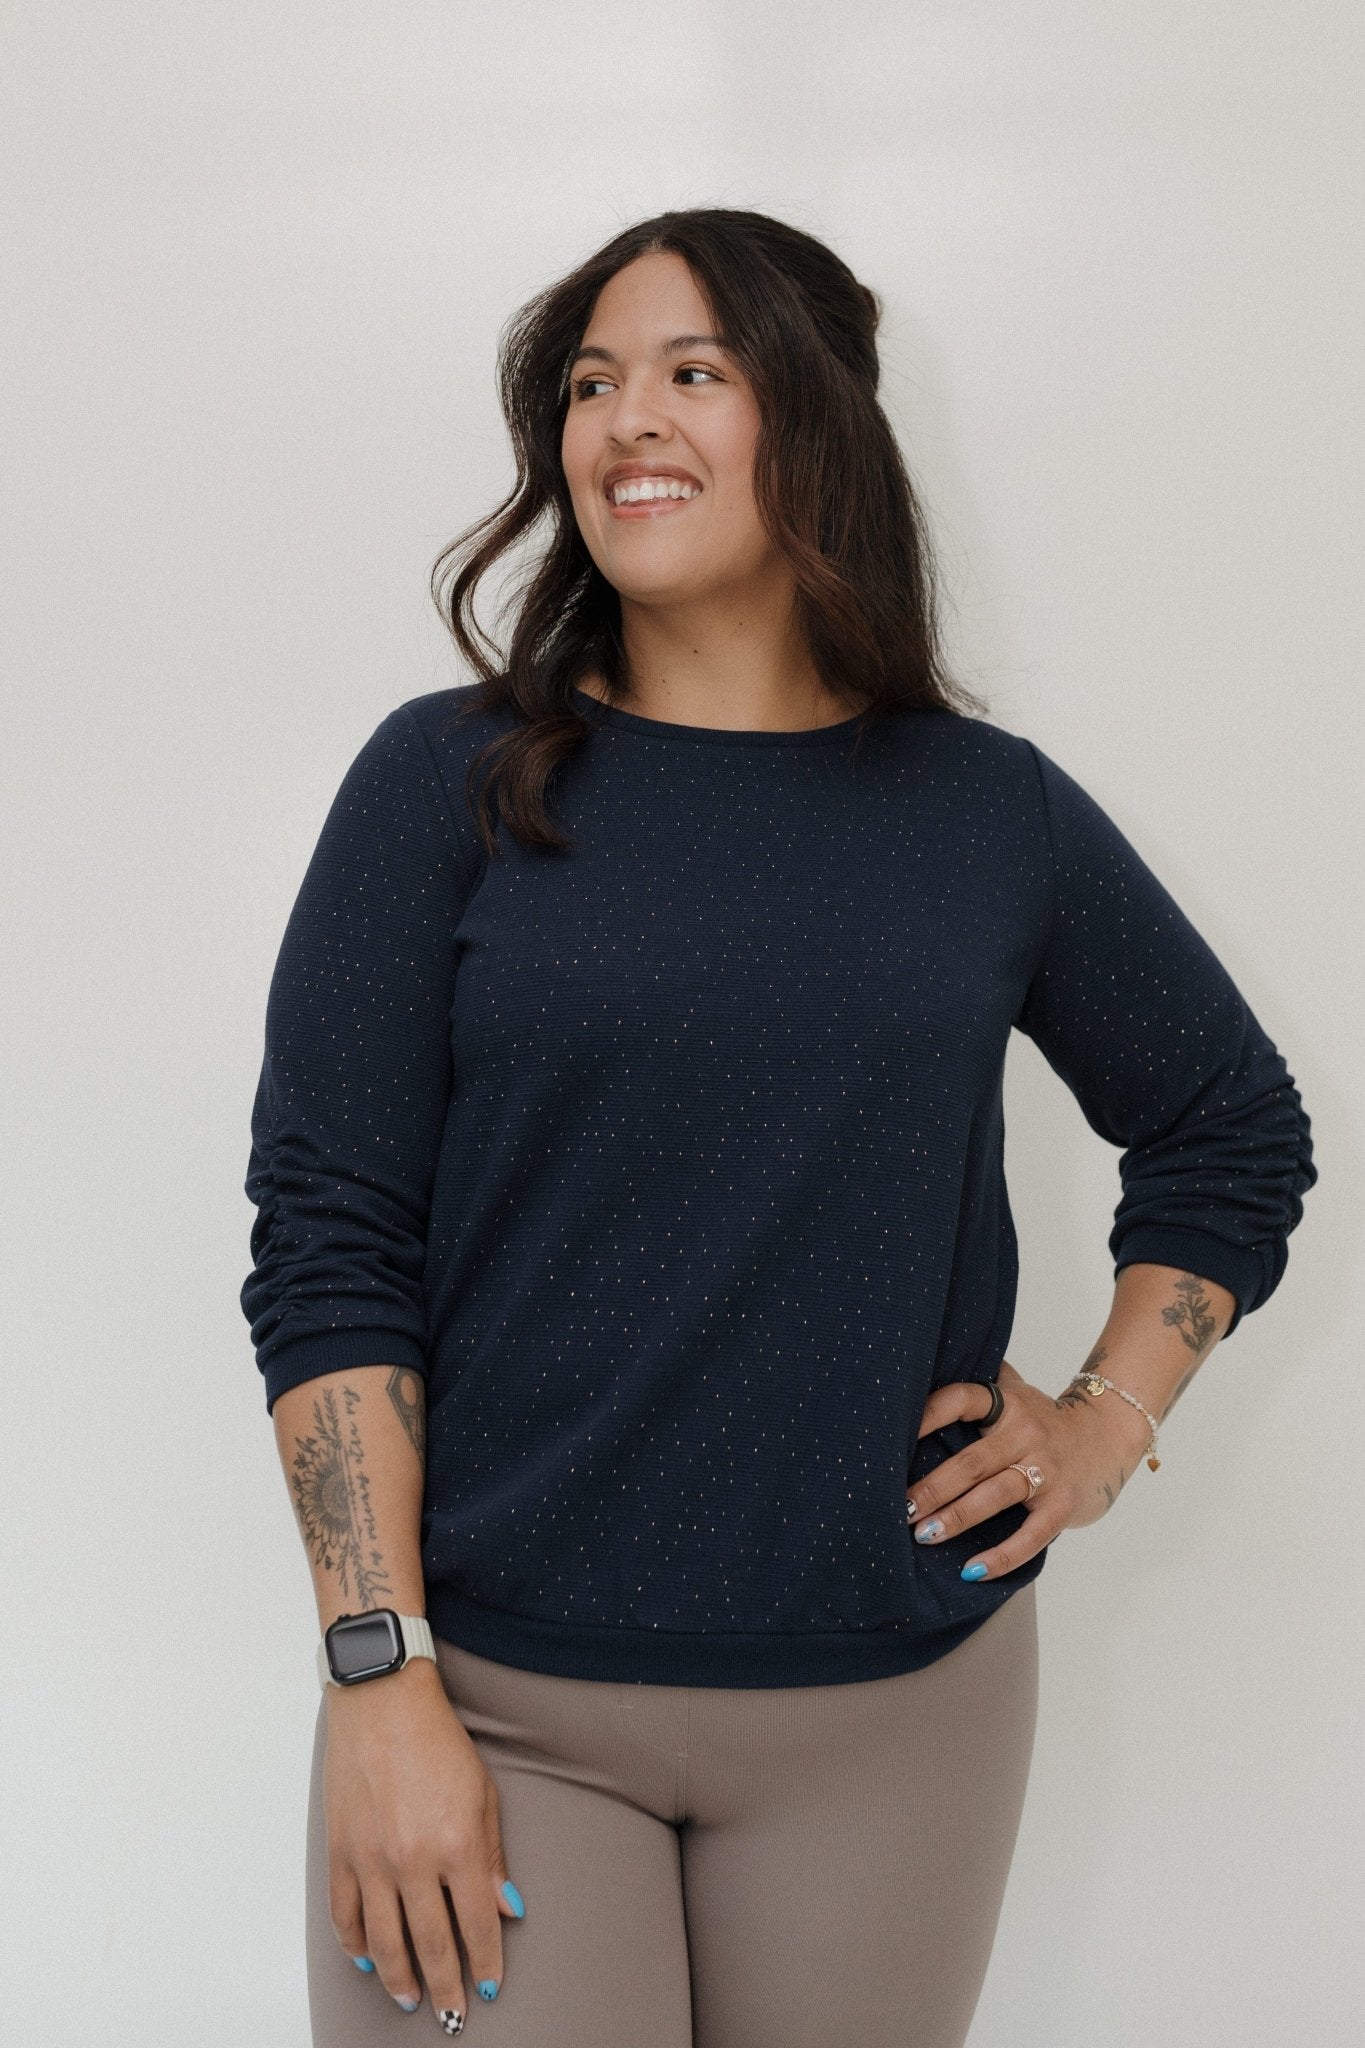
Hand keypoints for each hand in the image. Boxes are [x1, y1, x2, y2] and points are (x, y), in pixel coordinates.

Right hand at [324, 1657, 524, 2025]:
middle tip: (453, 2017)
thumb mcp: (484, 1794)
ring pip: (384, 1942)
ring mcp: (372, 1859)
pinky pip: (345, 1914)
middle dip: (446, 1988)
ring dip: (399, 1979)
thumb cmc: (438, 1741)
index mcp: (457, 1845)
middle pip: (432, 1945)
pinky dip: (355, 1944)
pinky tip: (367, 1960)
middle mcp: (413, 1861)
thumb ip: (493, 1858)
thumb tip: (507, 1910)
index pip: (475, 1926)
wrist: (382, 1702)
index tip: (491, 1987)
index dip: (486, 1963)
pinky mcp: (340, 1851)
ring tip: (410, 2000)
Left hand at [906, 1356, 1151, 1580]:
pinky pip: (1030, 1536)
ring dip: (957, 1517)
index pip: (962, 1400)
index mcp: (1007, 1404)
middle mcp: (1026, 1434)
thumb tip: (934, 1356)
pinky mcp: (1062, 1506)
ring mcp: (1047, 1471)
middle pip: (972, 1461)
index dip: (927, 1415)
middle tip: (901, 1508)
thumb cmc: (1045, 1419)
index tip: (894, 1438)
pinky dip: (1001, 1556)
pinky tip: (973, 1570)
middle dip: (933, 1487)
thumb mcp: (1016, 1390)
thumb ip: (980, 1378)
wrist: (1110, 1433)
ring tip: (924, 1534)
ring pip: (996, 1495)